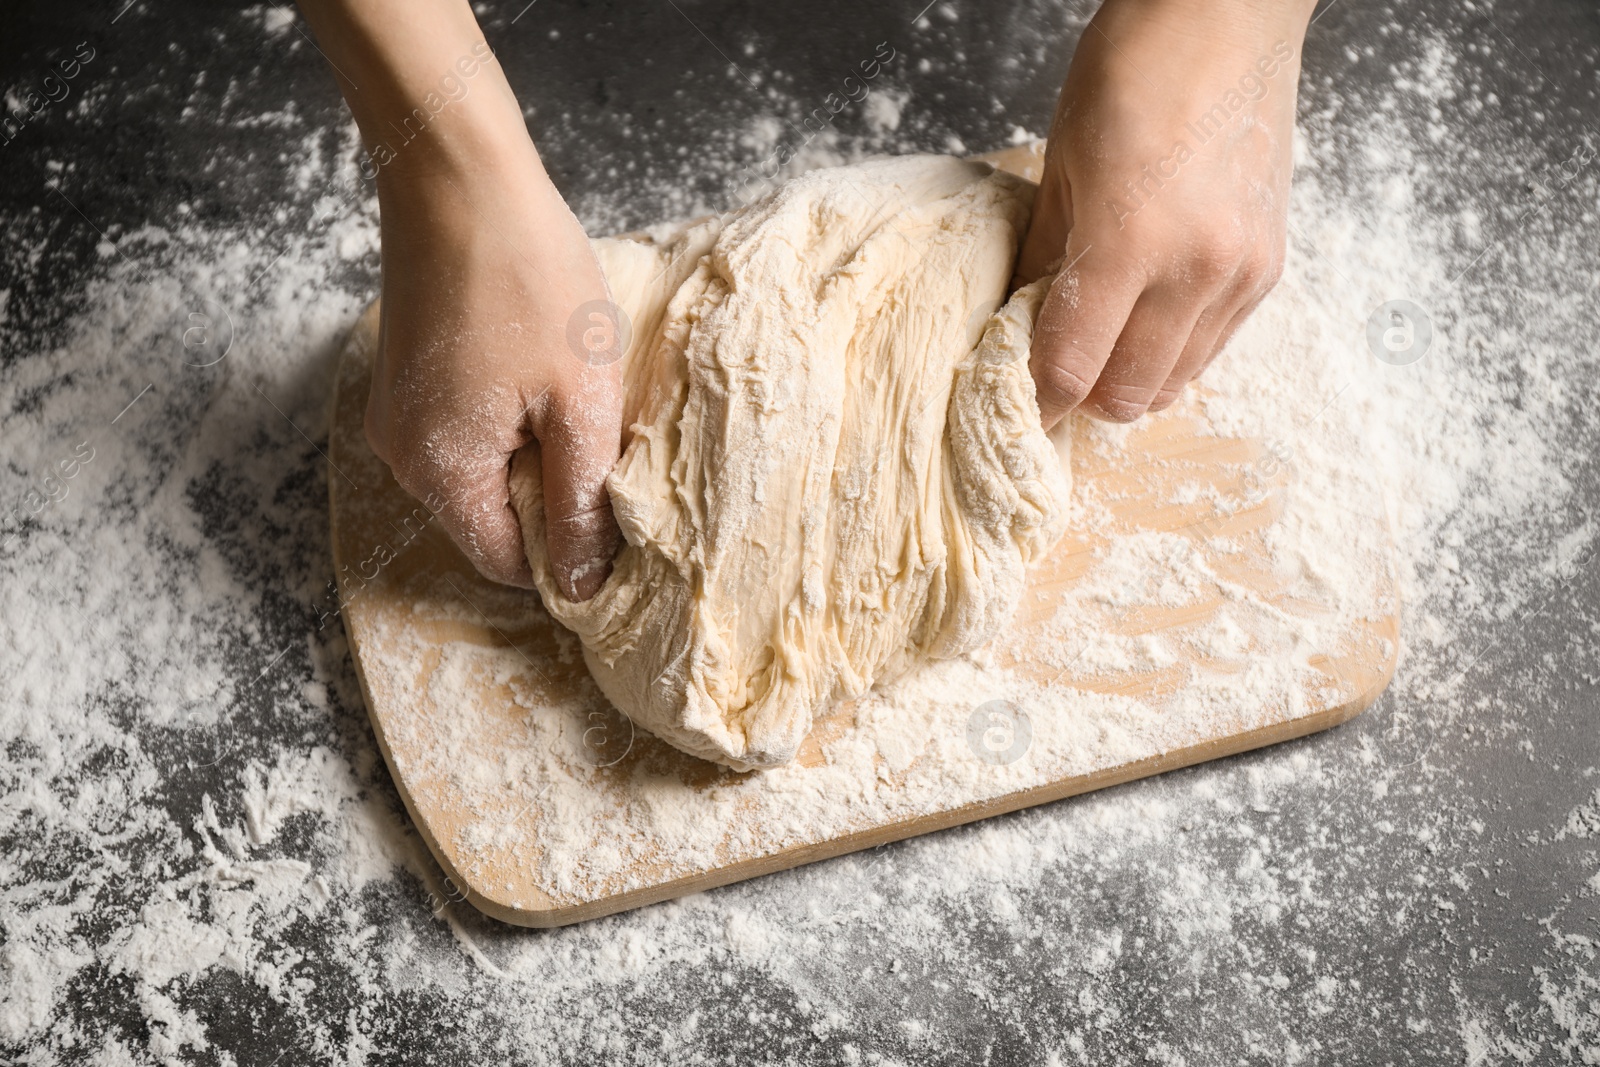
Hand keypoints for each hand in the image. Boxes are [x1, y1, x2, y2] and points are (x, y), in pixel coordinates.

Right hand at [295, 0, 622, 596]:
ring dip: (535, 452)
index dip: (569, 552)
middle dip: (553, 495)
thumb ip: (581, 503)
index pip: (509, 563)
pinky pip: (463, 429)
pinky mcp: (404, 376)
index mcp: (442, 474)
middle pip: (491, 519)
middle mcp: (403, 455)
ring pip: (480, 471)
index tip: (616, 508)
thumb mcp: (581, 403)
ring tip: (575, 395)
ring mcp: (396, 413)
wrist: (458, 176)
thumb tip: (582, 586)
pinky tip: (542, 370)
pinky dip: (509, 418)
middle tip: (603, 434)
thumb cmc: (529, 280)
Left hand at [1016, 0, 1313, 426]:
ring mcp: (1240, 273)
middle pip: (1128, 393)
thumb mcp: (1061, 164)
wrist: (1226, 18)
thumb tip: (1023, 322)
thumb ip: (1046, 257)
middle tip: (1056, 370)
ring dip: (1132, 380)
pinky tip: (1149, 316)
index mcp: (1129, 242)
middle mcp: (1195, 269)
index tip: (1019, 400)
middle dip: (1084, 396)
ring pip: (1176, 381)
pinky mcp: (1269, 268)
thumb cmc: (1135, 71)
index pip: (1072, 368)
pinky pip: (1215, 346)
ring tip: (1102, 345)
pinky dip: (1175, 351)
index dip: (1038, 398)